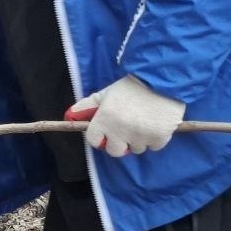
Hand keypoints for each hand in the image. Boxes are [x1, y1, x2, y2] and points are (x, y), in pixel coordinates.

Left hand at [64, 75, 184, 157]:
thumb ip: (87, 106)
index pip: (93, 140)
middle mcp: (121, 131)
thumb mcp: (106, 94)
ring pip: (135, 149)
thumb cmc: (131, 87)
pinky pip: (153, 147)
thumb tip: (69, 116)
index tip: (106, 130)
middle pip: (114, 151)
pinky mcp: (159, 139)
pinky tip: (155, 123)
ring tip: (142, 121)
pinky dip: (154, 138)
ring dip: (137, 140)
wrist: (161, 80)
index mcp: (105, 119)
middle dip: (118, 143)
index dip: (99, 135)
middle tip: (125, 128)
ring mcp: (140, 137)